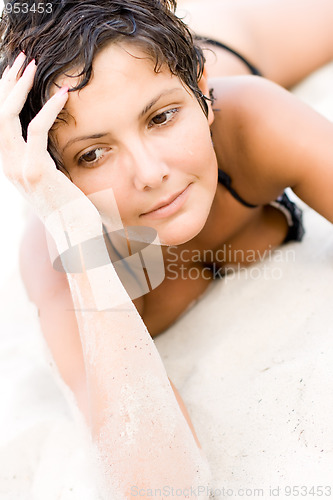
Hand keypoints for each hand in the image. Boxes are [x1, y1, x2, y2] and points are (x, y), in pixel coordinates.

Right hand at [0, 52, 101, 244]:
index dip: (3, 94)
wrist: (75, 233)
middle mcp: (8, 165)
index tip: (16, 72)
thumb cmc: (69, 206)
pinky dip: (49, 109)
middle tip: (22, 59)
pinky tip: (63, 94)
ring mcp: (18, 168)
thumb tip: (46, 139)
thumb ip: (41, 158)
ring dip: (19, 88)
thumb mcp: (50, 178)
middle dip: (6, 83)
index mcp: (10, 165)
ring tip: (32, 66)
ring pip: (7, 118)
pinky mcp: (36, 170)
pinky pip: (37, 130)